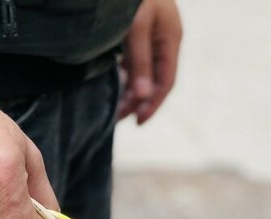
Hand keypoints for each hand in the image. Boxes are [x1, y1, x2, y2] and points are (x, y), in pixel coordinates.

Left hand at [119, 0, 182, 124]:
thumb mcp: (135, 29)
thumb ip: (139, 62)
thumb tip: (143, 96)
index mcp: (170, 38)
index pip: (166, 81)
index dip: (153, 104)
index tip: (137, 122)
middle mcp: (164, 39)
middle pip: (155, 80)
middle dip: (139, 102)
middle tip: (118, 118)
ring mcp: (151, 36)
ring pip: (144, 73)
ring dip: (131, 92)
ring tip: (114, 109)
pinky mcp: (137, 33)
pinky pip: (134, 63)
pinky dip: (125, 78)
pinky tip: (115, 87)